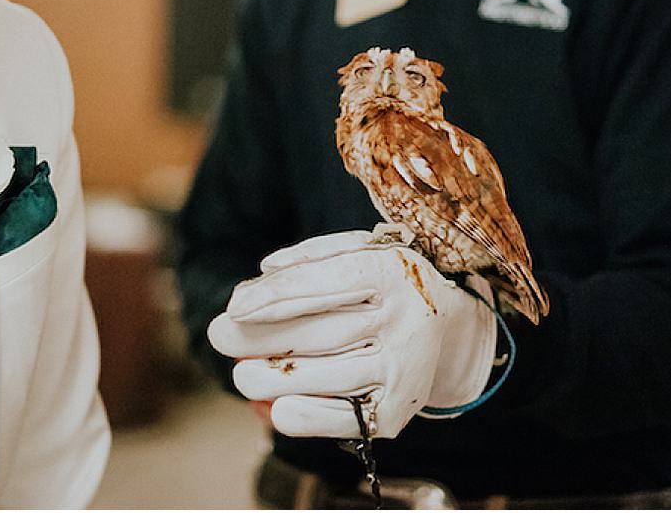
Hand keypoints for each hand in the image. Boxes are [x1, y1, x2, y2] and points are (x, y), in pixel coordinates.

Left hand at [207, 230, 496, 438]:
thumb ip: (314, 255)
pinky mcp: (398, 410)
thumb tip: (264, 270)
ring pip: (327, 376)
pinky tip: (275, 407)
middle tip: (219, 336)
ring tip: (242, 374)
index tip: (234, 305)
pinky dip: (305, 415)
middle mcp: (404, 320)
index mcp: (392, 272)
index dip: (275, 294)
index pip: (325, 282)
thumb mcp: (363, 252)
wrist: (451, 329)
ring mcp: (404, 369)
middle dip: (261, 336)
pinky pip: (344, 418)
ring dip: (273, 378)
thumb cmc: (388, 285)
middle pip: (321, 330)